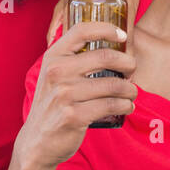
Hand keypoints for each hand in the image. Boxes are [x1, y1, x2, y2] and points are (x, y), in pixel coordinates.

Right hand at [19, 21, 137, 168]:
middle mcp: (56, 72)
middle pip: (105, 56)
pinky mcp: (74, 116)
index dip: (107, 29)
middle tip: (132, 70)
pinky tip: (126, 107)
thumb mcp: (54, 76)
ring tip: (131, 93)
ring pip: (113, 84)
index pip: (81, 30)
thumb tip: (111, 45)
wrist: (37, 141)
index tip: (123, 36)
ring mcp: (64, 95)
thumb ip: (73, 59)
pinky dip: (125, 105)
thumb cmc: (53, 105)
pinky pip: (111, 105)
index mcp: (53, 57)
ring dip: (130, 89)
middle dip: (128, 62)